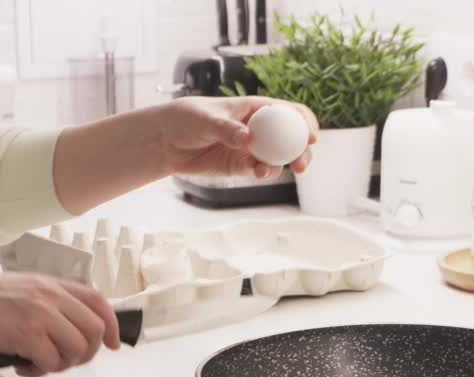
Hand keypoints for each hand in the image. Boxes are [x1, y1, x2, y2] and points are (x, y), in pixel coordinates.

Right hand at [0, 273, 119, 376]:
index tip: (111, 344)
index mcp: (51, 284)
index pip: (98, 301)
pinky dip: (41, 371)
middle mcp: (51, 296)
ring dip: (62, 364)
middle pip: (94, 330)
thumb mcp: (20, 287)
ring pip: (77, 349)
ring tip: (40, 364)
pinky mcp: (27, 335)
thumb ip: (46, 302)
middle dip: (85, 353)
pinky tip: (23, 368)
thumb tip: (65, 329)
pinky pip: (52, 362)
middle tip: (64, 361)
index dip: (111, 326)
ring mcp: (41, 315)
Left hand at [156, 96, 318, 178]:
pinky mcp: (241, 166)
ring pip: (278, 157)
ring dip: (282, 165)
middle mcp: (258, 128)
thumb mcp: (205, 118)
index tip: (310, 135)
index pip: (288, 111)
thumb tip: (247, 137)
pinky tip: (258, 173)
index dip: (304, 121)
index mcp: (255, 107)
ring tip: (268, 170)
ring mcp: (251, 148)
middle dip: (301, 150)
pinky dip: (264, 173)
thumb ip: (227, 128)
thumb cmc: (184, 118)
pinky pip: (260, 170)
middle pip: (290, 138)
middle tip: (301, 162)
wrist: (164, 142)